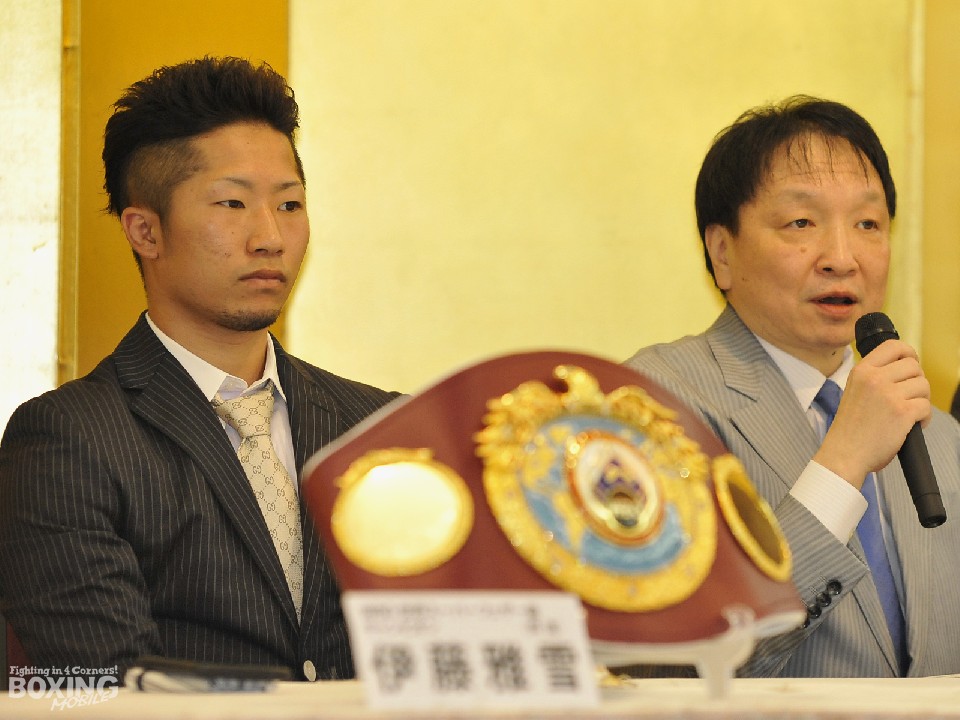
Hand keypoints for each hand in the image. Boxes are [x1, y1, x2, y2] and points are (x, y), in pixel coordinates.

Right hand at [813, 339, 930, 486]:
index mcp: (861, 371)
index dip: (908, 353)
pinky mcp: (902, 413)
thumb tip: (904, 370)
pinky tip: (912, 424)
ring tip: (910, 412)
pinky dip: (924, 417)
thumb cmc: (850, 428)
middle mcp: (875, 379)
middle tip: (909, 396)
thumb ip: (874, 377)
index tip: (910, 365)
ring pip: (923, 385)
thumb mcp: (854, 390)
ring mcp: (889, 395)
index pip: (894, 346)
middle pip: (914, 366)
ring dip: (921, 400)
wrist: (844, 453)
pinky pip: (926, 406)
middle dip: (916, 382)